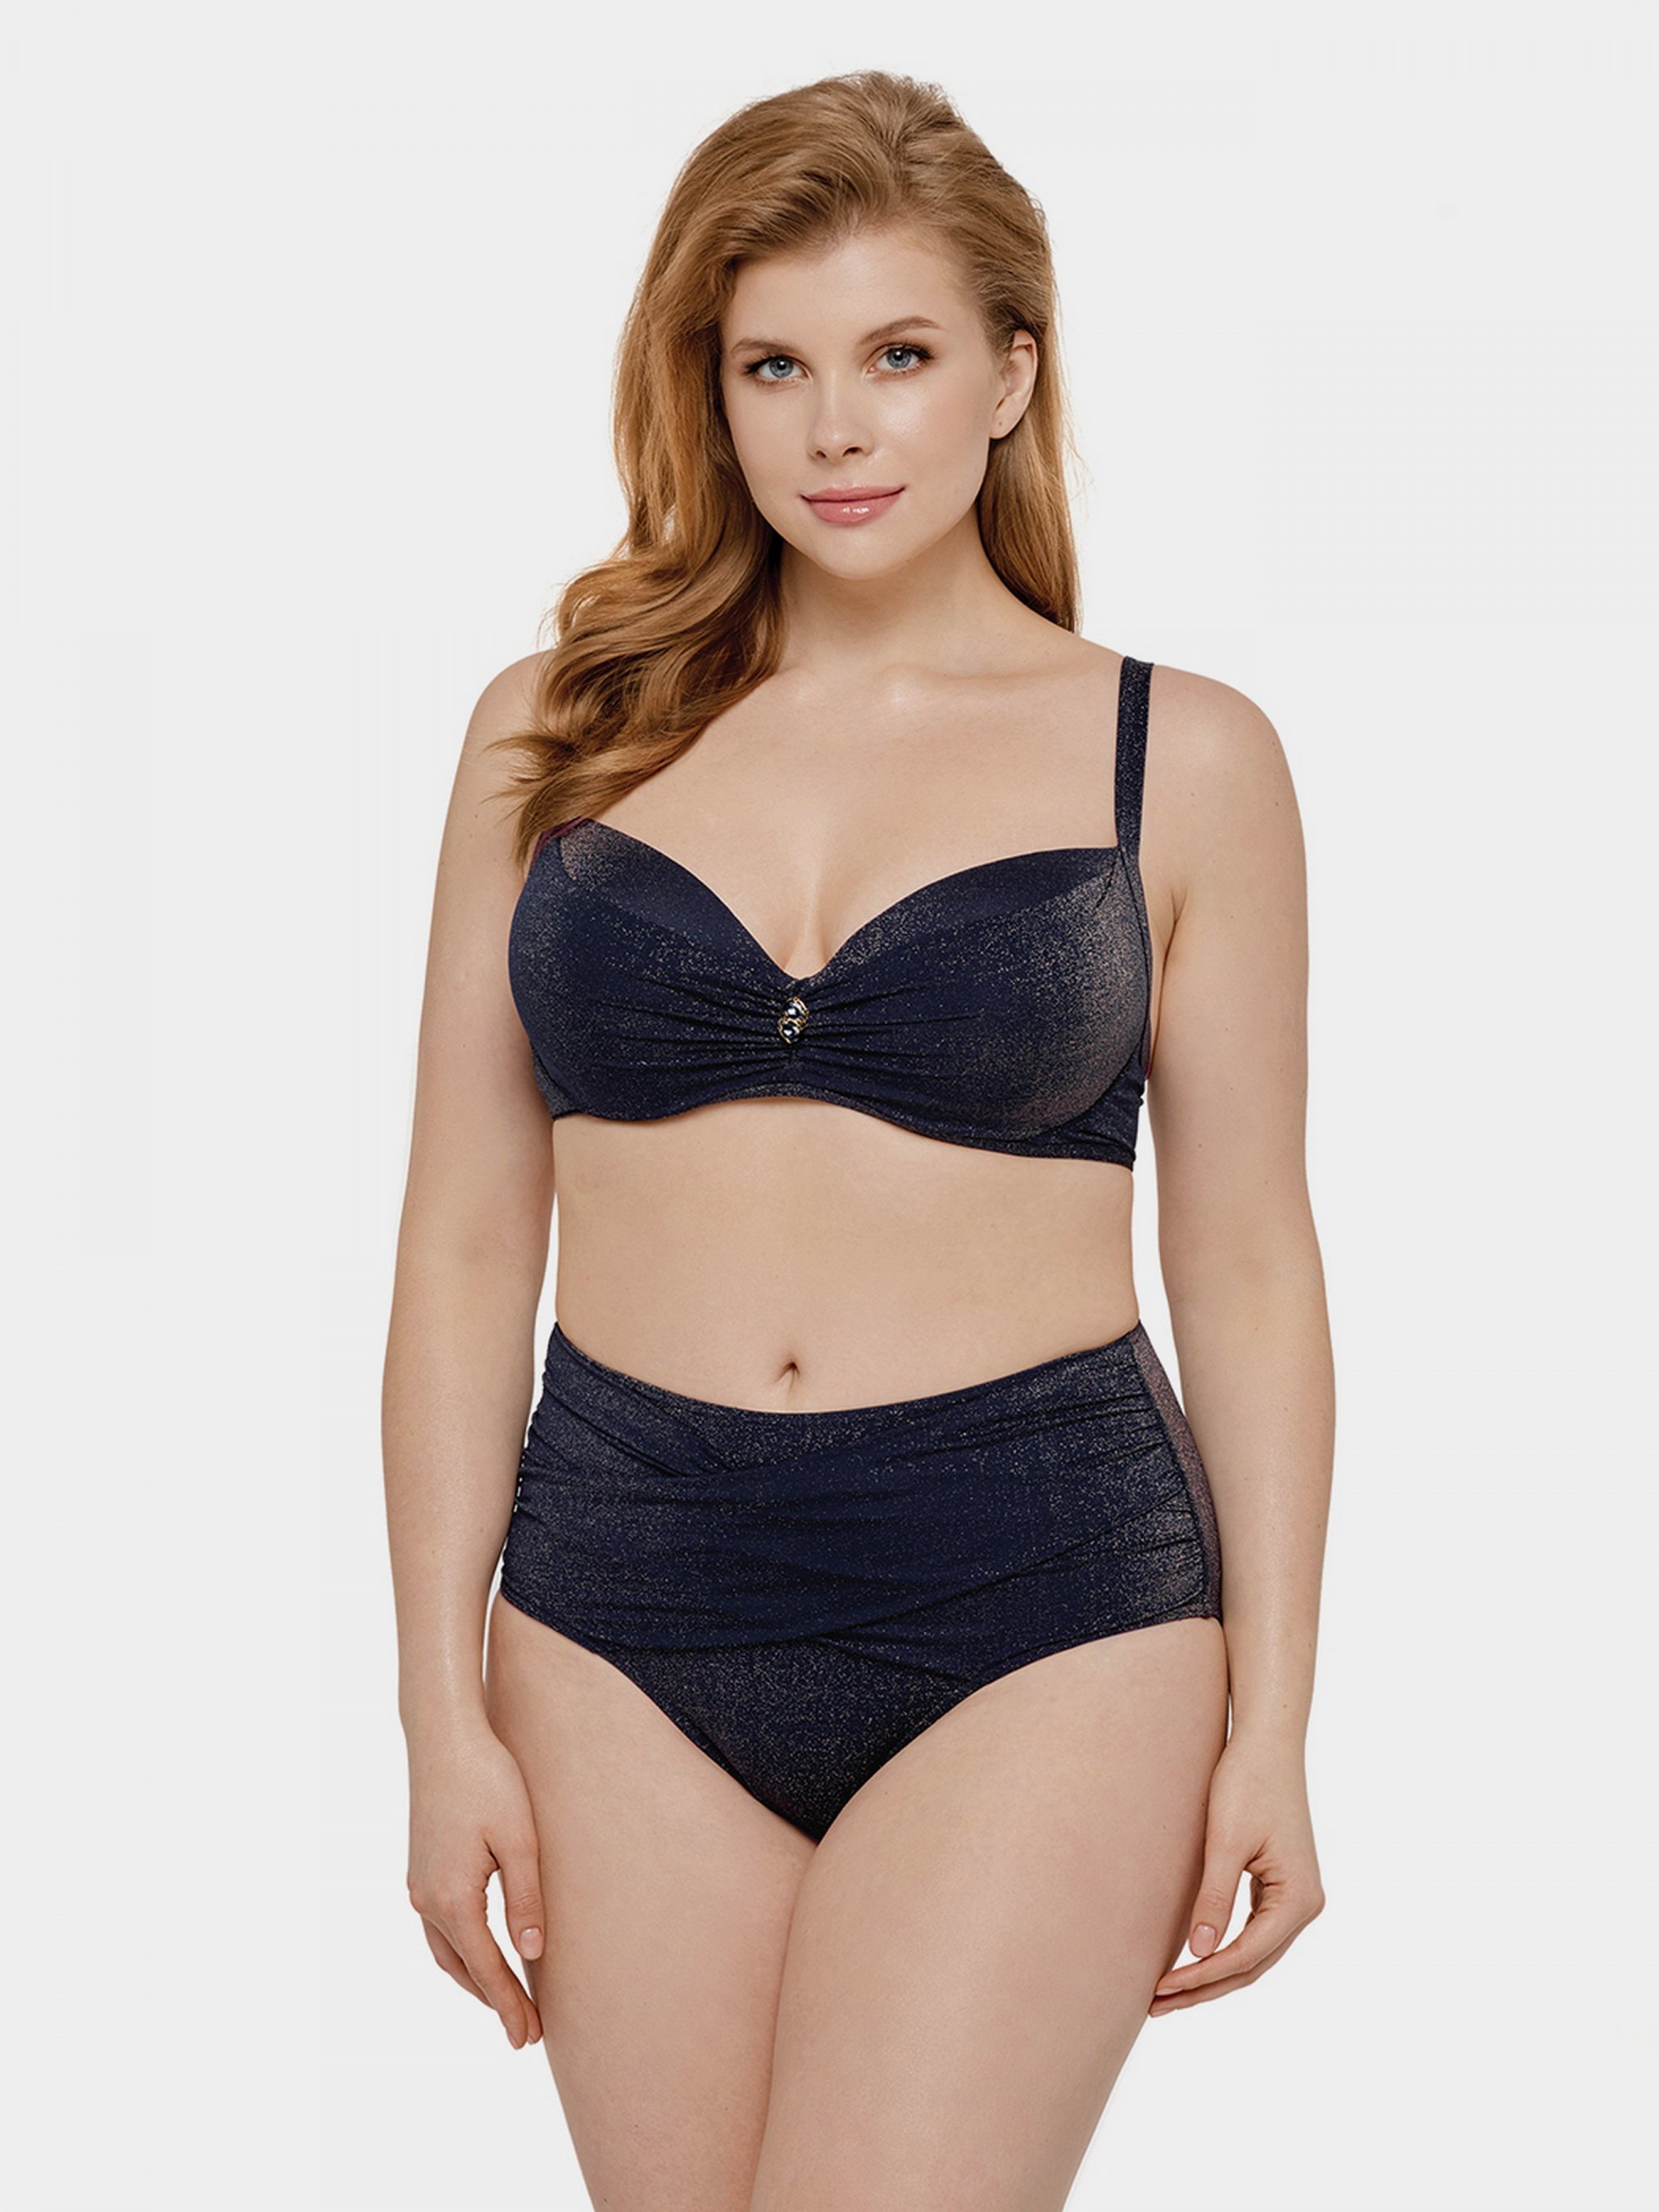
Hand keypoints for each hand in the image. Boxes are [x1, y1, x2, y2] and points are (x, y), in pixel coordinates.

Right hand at [405, 1723, 546, 2048]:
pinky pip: (438, 1927)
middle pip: (461, 1969)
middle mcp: (426, 1899)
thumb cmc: (489, 1779)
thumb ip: (526, 1899)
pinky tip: (479, 1949)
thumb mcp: (520, 1840)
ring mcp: (417, 1884)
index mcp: (452, 1898)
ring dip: (474, 1977)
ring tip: (505, 2000)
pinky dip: (460, 1950)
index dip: (509, 2007)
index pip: (487, 1969)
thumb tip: (531, 1955)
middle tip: (526, 2031)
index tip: (531, 2038)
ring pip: (445, 1950)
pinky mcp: (419, 1868)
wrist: (443, 1735)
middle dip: (493, 2001)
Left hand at [1149, 1735, 1324, 2013]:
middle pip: (1252, 1964)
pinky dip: (1223, 1949)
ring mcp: (1296, 1896)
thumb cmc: (1247, 1782)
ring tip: (1167, 1993)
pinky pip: (1252, 1932)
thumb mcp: (1226, 1842)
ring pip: (1253, 1953)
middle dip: (1204, 1987)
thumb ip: (1215, 1899)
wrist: (1267, 1741)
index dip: (1200, 1977)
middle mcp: (1305, 1905)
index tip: (1159, 1988)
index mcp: (1299, 1899)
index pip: (1245, 1956)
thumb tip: (1199, 1953)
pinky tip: (1192, 1959)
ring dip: (1212, 1973)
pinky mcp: (1281, 1885)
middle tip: (1155, 2006)